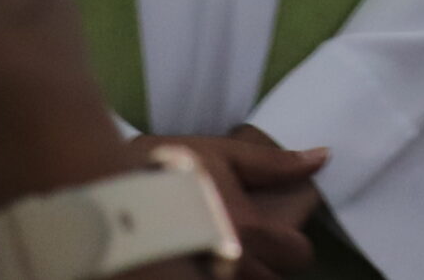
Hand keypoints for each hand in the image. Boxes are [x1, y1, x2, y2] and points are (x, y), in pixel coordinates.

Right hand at [133, 130, 324, 279]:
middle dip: (264, 265)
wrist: (100, 192)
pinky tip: (202, 260)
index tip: (273, 233)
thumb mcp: (220, 155)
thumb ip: (273, 163)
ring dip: (240, 273)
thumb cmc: (165, 169)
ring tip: (221, 253)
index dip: (290, 243)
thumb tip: (322, 157)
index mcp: (246, 233)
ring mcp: (201, 279)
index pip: (298, 255)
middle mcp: (230, 269)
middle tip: (243, 245)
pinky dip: (215, 274)